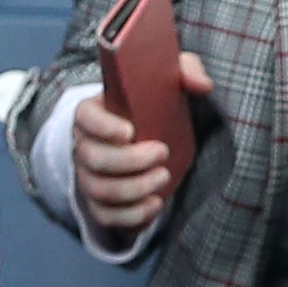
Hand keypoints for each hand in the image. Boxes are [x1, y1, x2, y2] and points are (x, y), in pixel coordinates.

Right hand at [72, 50, 211, 237]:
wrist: (151, 137)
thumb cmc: (155, 105)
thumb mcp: (171, 80)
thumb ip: (186, 70)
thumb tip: (202, 84)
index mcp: (95, 112)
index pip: (85, 117)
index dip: (103, 126)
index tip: (130, 130)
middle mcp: (85, 145)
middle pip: (92, 158)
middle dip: (129, 161)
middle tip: (162, 152)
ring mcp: (90, 176)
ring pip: (98, 189)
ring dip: (133, 188)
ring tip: (163, 177)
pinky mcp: (101, 202)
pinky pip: (106, 215)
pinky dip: (130, 215)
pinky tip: (155, 203)